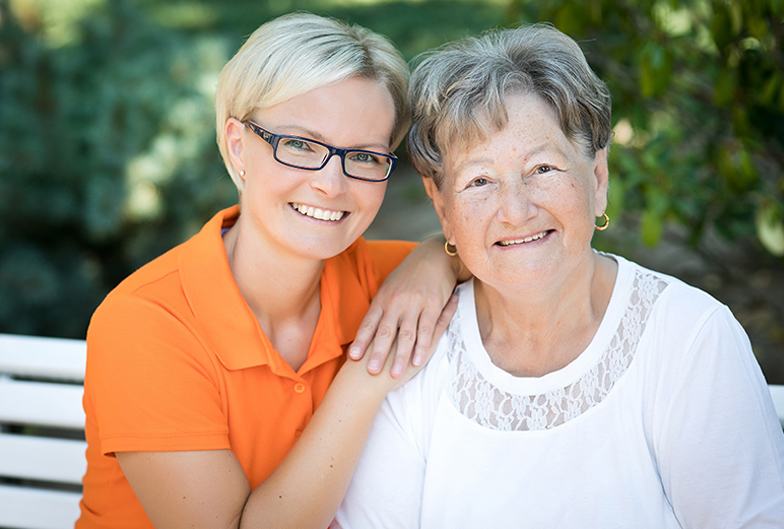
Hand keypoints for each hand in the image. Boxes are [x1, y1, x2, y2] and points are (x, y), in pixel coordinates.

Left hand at [348, 237, 461, 376]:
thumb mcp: (390, 287)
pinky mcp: (433, 305)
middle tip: (371, 371)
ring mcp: (415, 303)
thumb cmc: (409, 274)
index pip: (369, 322)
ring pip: (406, 334)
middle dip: (377, 352)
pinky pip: (427, 329)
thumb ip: (380, 306)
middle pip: (385, 331)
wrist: (433, 255)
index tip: (353, 357)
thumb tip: (368, 325)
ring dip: (400, 355)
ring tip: (394, 374)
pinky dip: (422, 347)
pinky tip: (417, 361)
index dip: (361, 340)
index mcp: (383, 298)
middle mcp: (397, 301)